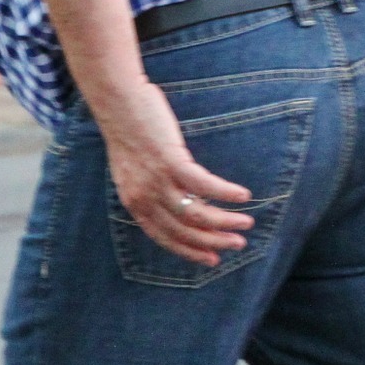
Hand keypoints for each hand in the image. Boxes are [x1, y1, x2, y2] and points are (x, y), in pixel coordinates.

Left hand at [95, 80, 253, 265]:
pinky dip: (226, 193)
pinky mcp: (171, 161)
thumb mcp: (135, 170)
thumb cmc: (131, 132)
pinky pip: (204, 185)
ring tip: (245, 223)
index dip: (189, 251)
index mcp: (134, 203)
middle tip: (237, 245)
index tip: (211, 260)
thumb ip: (153, 189)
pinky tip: (243, 196)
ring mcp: (157, 180)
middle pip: (183, 230)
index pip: (164, 237)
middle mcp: (144, 198)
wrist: (118, 103)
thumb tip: (183, 201)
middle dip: (213, 242)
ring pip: (196, 213)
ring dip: (224, 222)